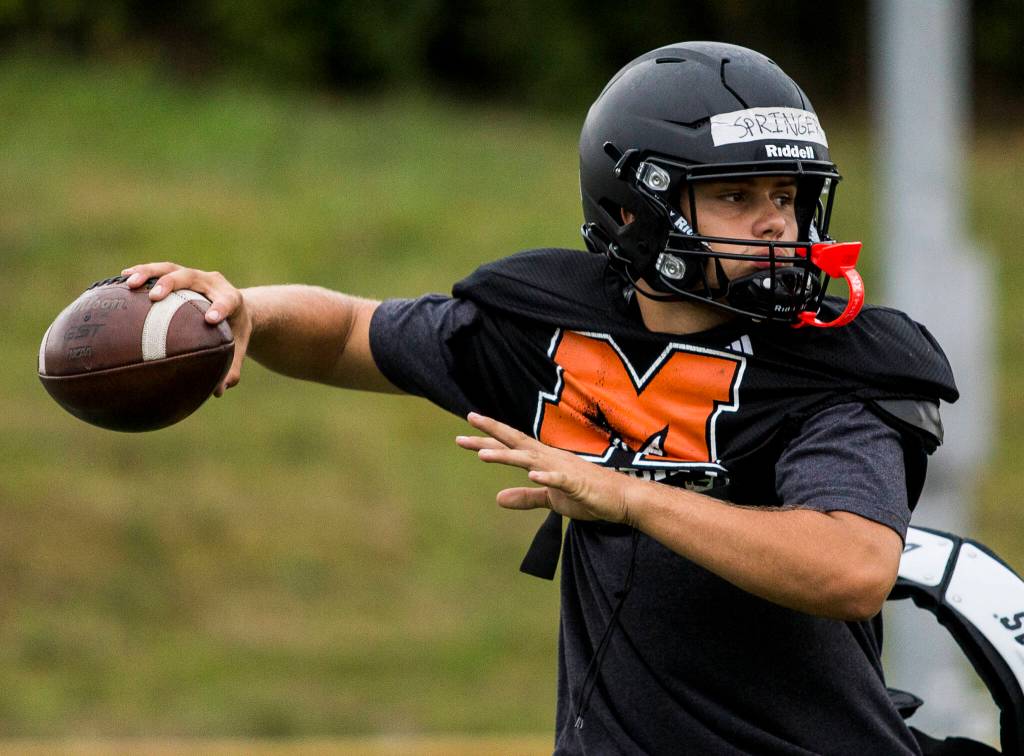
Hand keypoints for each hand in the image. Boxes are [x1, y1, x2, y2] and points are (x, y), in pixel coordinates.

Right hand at [121, 262, 250, 395]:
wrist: (233, 303)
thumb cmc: (234, 330)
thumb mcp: (237, 347)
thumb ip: (232, 368)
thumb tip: (218, 391)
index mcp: (232, 299)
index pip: (227, 301)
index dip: (220, 308)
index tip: (209, 319)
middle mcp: (212, 282)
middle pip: (192, 277)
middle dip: (173, 284)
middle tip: (155, 297)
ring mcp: (193, 276)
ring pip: (171, 269)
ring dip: (149, 274)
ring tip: (130, 284)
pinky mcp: (178, 273)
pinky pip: (158, 270)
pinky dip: (141, 272)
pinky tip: (121, 279)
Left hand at [456, 413, 633, 524]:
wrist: (622, 499)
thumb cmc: (589, 495)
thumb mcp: (551, 499)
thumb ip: (526, 497)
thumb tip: (498, 499)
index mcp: (543, 460)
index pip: (511, 446)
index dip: (488, 440)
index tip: (464, 434)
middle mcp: (550, 459)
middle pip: (515, 442)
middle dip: (491, 433)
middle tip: (468, 420)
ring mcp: (563, 470)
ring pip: (531, 459)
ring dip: (508, 456)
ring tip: (483, 455)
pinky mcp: (577, 484)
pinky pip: (559, 480)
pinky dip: (546, 478)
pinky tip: (533, 476)